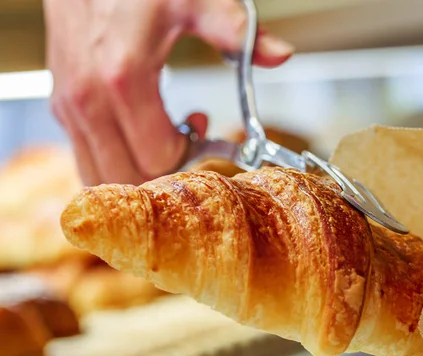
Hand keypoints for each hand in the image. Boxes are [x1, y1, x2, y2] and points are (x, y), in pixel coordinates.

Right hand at [43, 0, 293, 185]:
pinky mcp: (61, 105)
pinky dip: (115, 158)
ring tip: (162, 135)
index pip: (159, 158)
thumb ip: (237, 32)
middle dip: (165, 170)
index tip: (206, 127)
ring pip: (101, 175)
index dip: (190, 154)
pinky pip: (86, 156)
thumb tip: (281, 55)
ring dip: (138, 168)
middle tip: (187, 138)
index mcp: (124, 81)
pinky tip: (137, 128)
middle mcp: (88, 100)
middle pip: (129, 176)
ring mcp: (70, 106)